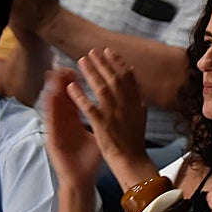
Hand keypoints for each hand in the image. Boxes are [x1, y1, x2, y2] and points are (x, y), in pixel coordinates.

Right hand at [42, 68, 102, 191]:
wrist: (81, 178)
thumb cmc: (89, 157)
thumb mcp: (98, 133)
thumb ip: (102, 118)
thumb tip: (117, 103)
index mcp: (77, 120)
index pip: (76, 96)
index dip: (77, 81)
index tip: (82, 64)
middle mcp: (65, 122)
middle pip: (63, 98)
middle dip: (64, 80)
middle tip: (64, 64)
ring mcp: (58, 130)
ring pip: (54, 106)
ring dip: (53, 90)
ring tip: (53, 75)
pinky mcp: (52, 139)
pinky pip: (50, 121)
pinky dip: (50, 108)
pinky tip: (49, 96)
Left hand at [66, 48, 151, 185]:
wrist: (132, 160)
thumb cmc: (134, 138)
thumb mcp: (140, 113)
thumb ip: (135, 94)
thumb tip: (133, 75)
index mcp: (136, 101)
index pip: (127, 76)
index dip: (117, 62)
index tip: (108, 51)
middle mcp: (127, 105)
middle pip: (114, 78)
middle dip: (102, 63)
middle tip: (92, 51)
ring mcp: (114, 114)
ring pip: (101, 88)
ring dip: (91, 73)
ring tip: (81, 61)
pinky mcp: (102, 125)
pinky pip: (88, 107)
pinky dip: (80, 96)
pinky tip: (71, 87)